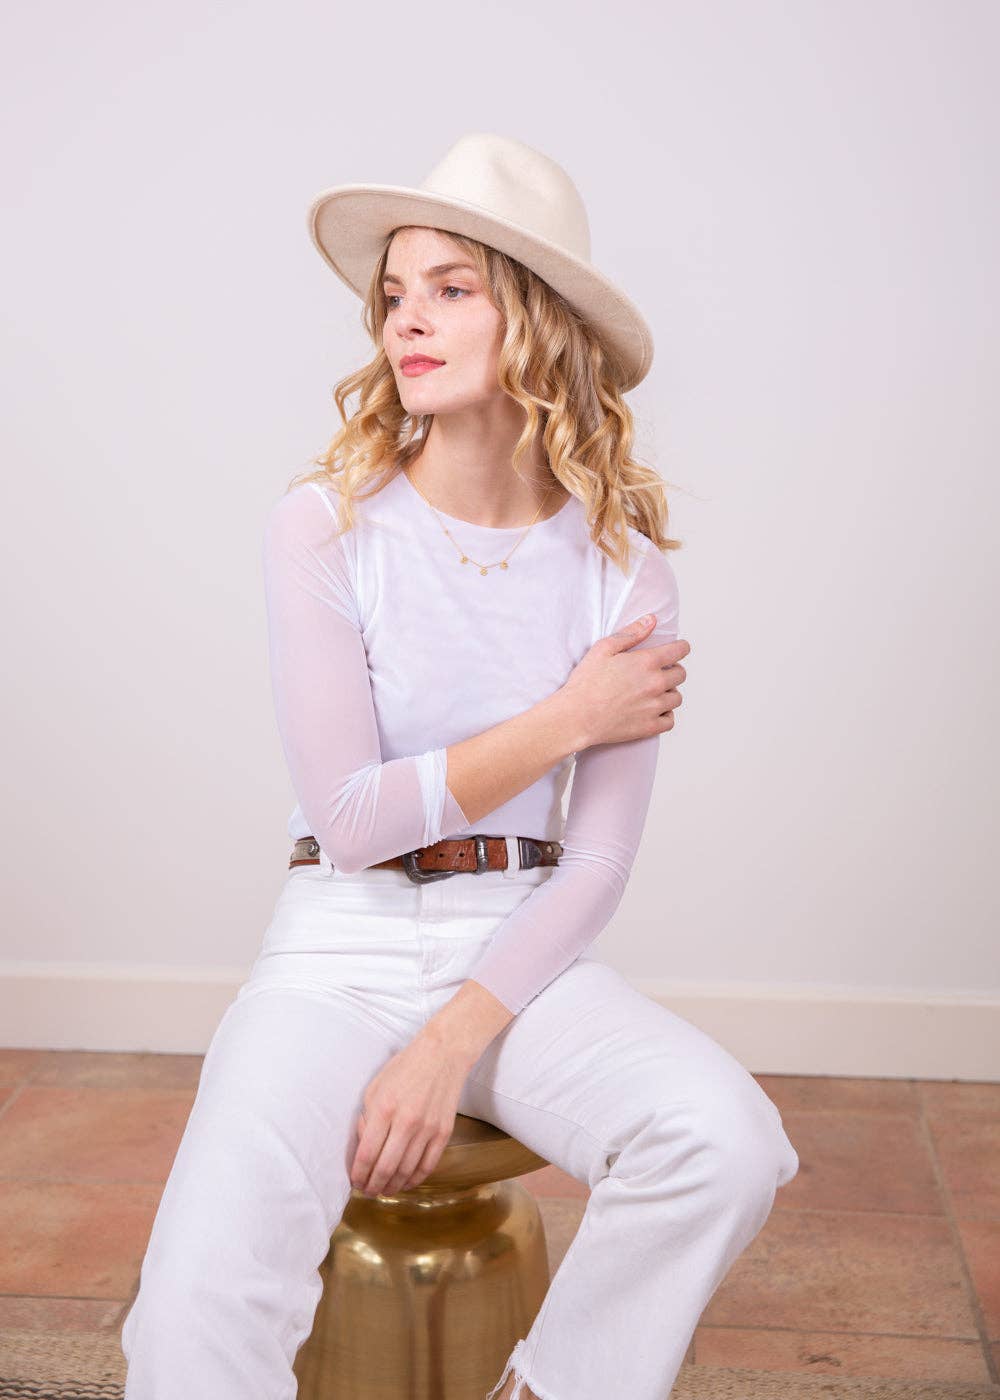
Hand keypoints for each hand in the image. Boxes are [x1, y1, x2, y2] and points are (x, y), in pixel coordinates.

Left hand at [349, 1032, 468, 1196]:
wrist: (442, 1054)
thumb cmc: (405, 1068)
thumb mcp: (375, 1087)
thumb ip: (367, 1118)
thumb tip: (363, 1146)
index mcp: (384, 1108)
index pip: (367, 1153)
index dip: (359, 1173)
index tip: (354, 1181)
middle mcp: (406, 1121)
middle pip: (386, 1167)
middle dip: (373, 1185)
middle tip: (367, 1191)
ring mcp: (428, 1128)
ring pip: (407, 1171)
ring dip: (393, 1186)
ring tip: (384, 1190)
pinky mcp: (444, 1132)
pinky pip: (428, 1165)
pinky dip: (415, 1179)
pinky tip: (406, 1183)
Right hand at [559, 616, 689, 748]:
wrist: (577, 717)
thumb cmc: (586, 682)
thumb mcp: (603, 649)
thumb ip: (631, 633)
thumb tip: (652, 620)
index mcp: (646, 662)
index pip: (679, 651)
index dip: (681, 648)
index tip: (678, 649)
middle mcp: (655, 684)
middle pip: (681, 674)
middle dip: (673, 670)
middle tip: (659, 672)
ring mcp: (654, 707)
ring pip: (677, 698)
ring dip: (669, 693)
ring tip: (653, 692)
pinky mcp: (650, 726)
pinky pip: (670, 720)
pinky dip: (665, 715)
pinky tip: (652, 710)